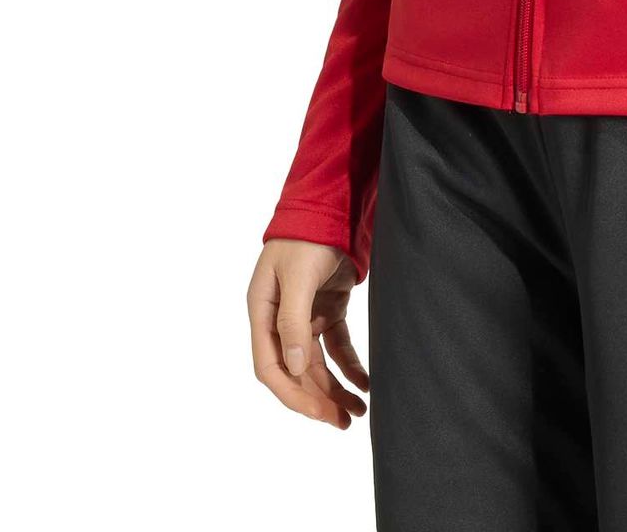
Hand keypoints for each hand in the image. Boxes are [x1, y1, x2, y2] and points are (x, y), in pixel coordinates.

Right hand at [248, 238, 369, 426]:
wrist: (331, 204)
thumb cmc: (306, 237)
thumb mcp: (297, 278)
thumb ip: (294, 323)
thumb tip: (297, 370)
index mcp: (262, 313)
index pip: (270, 367)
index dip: (293, 395)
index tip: (319, 414)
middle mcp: (280, 319)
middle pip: (297, 371)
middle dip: (318, 399)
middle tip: (343, 422)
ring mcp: (305, 314)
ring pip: (318, 363)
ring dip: (335, 388)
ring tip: (357, 412)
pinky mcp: (327, 307)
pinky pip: (337, 345)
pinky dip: (350, 365)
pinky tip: (364, 383)